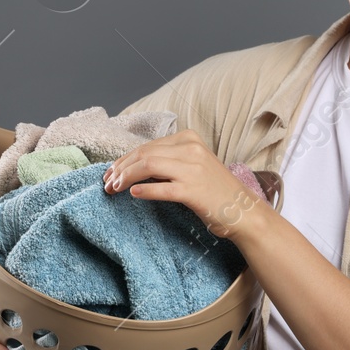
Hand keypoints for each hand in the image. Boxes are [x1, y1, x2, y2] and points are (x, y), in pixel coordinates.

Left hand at [103, 130, 270, 241]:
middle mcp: (190, 149)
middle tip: (106, 183)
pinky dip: (144, 191)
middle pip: (144, 154)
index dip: (124, 159)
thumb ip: (169, 160)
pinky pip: (161, 188)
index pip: (148, 146)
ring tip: (113, 189)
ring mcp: (192, 169)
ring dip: (126, 178)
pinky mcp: (193, 190)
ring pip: (148, 166)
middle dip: (120, 168)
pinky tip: (132, 195)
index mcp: (189, 138)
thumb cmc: (215, 191)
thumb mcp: (193, 165)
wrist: (243, 211)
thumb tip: (133, 166)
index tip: (111, 172)